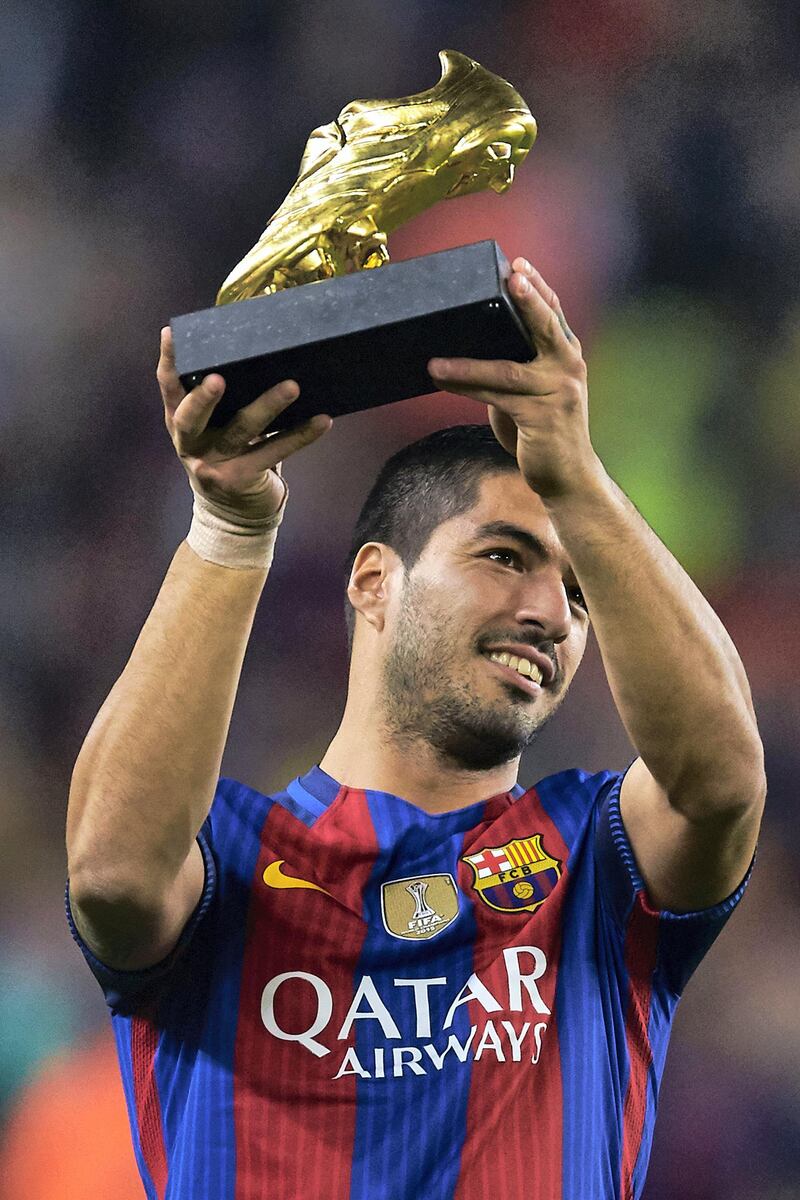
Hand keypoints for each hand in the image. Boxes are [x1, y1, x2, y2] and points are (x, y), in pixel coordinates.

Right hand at [157, 327, 331, 520]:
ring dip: (268, 405)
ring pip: (242, 431)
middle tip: (219, 379)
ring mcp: (215, 464)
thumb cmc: (226, 453)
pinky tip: (323, 420)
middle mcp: (191, 443)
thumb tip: (257, 346)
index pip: (168, 387)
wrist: (232, 514)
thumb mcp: (212, 427)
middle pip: (192, 417)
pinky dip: (301, 435)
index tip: (172, 333)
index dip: (169, 360)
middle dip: (204, 398)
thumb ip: (220, 398)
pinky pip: (275, 452)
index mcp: (178, 421)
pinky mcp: (242, 479)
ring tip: (292, 386)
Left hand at [427, 258, 604, 500]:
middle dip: (528, 298)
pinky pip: (496, 397)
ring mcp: (557, 392)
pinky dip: (465, 387)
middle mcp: (568, 367)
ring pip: (506, 369)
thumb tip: (471, 348)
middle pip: (546, 325)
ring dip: (466, 363)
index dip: (538, 288)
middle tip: (512, 274)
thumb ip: (514, 368)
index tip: (519, 264)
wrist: (567, 476)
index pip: (554, 313)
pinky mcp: (541, 417)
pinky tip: (441, 379)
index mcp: (567, 355)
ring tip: (436, 358)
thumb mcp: (532, 392)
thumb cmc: (544, 431)